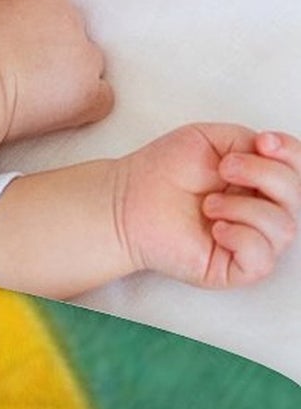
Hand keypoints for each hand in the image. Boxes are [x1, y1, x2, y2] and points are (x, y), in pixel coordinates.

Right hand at [0, 0, 111, 142]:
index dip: (34, 4)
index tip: (17, 21)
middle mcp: (75, 20)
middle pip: (71, 24)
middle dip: (51, 37)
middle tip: (18, 56)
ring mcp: (86, 59)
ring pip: (87, 59)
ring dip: (68, 67)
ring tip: (34, 84)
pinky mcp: (88, 95)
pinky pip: (102, 95)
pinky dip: (87, 99)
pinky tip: (64, 104)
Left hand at [116, 126, 300, 288]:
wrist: (125, 200)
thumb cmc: (162, 172)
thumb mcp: (210, 140)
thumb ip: (249, 141)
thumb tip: (274, 153)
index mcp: (260, 182)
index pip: (299, 171)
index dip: (292, 154)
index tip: (263, 142)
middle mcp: (261, 212)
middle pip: (298, 197)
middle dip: (265, 175)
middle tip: (224, 169)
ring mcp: (250, 241)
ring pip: (284, 228)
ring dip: (244, 208)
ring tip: (207, 204)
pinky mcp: (233, 268)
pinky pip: (262, 259)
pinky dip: (242, 238)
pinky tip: (215, 228)